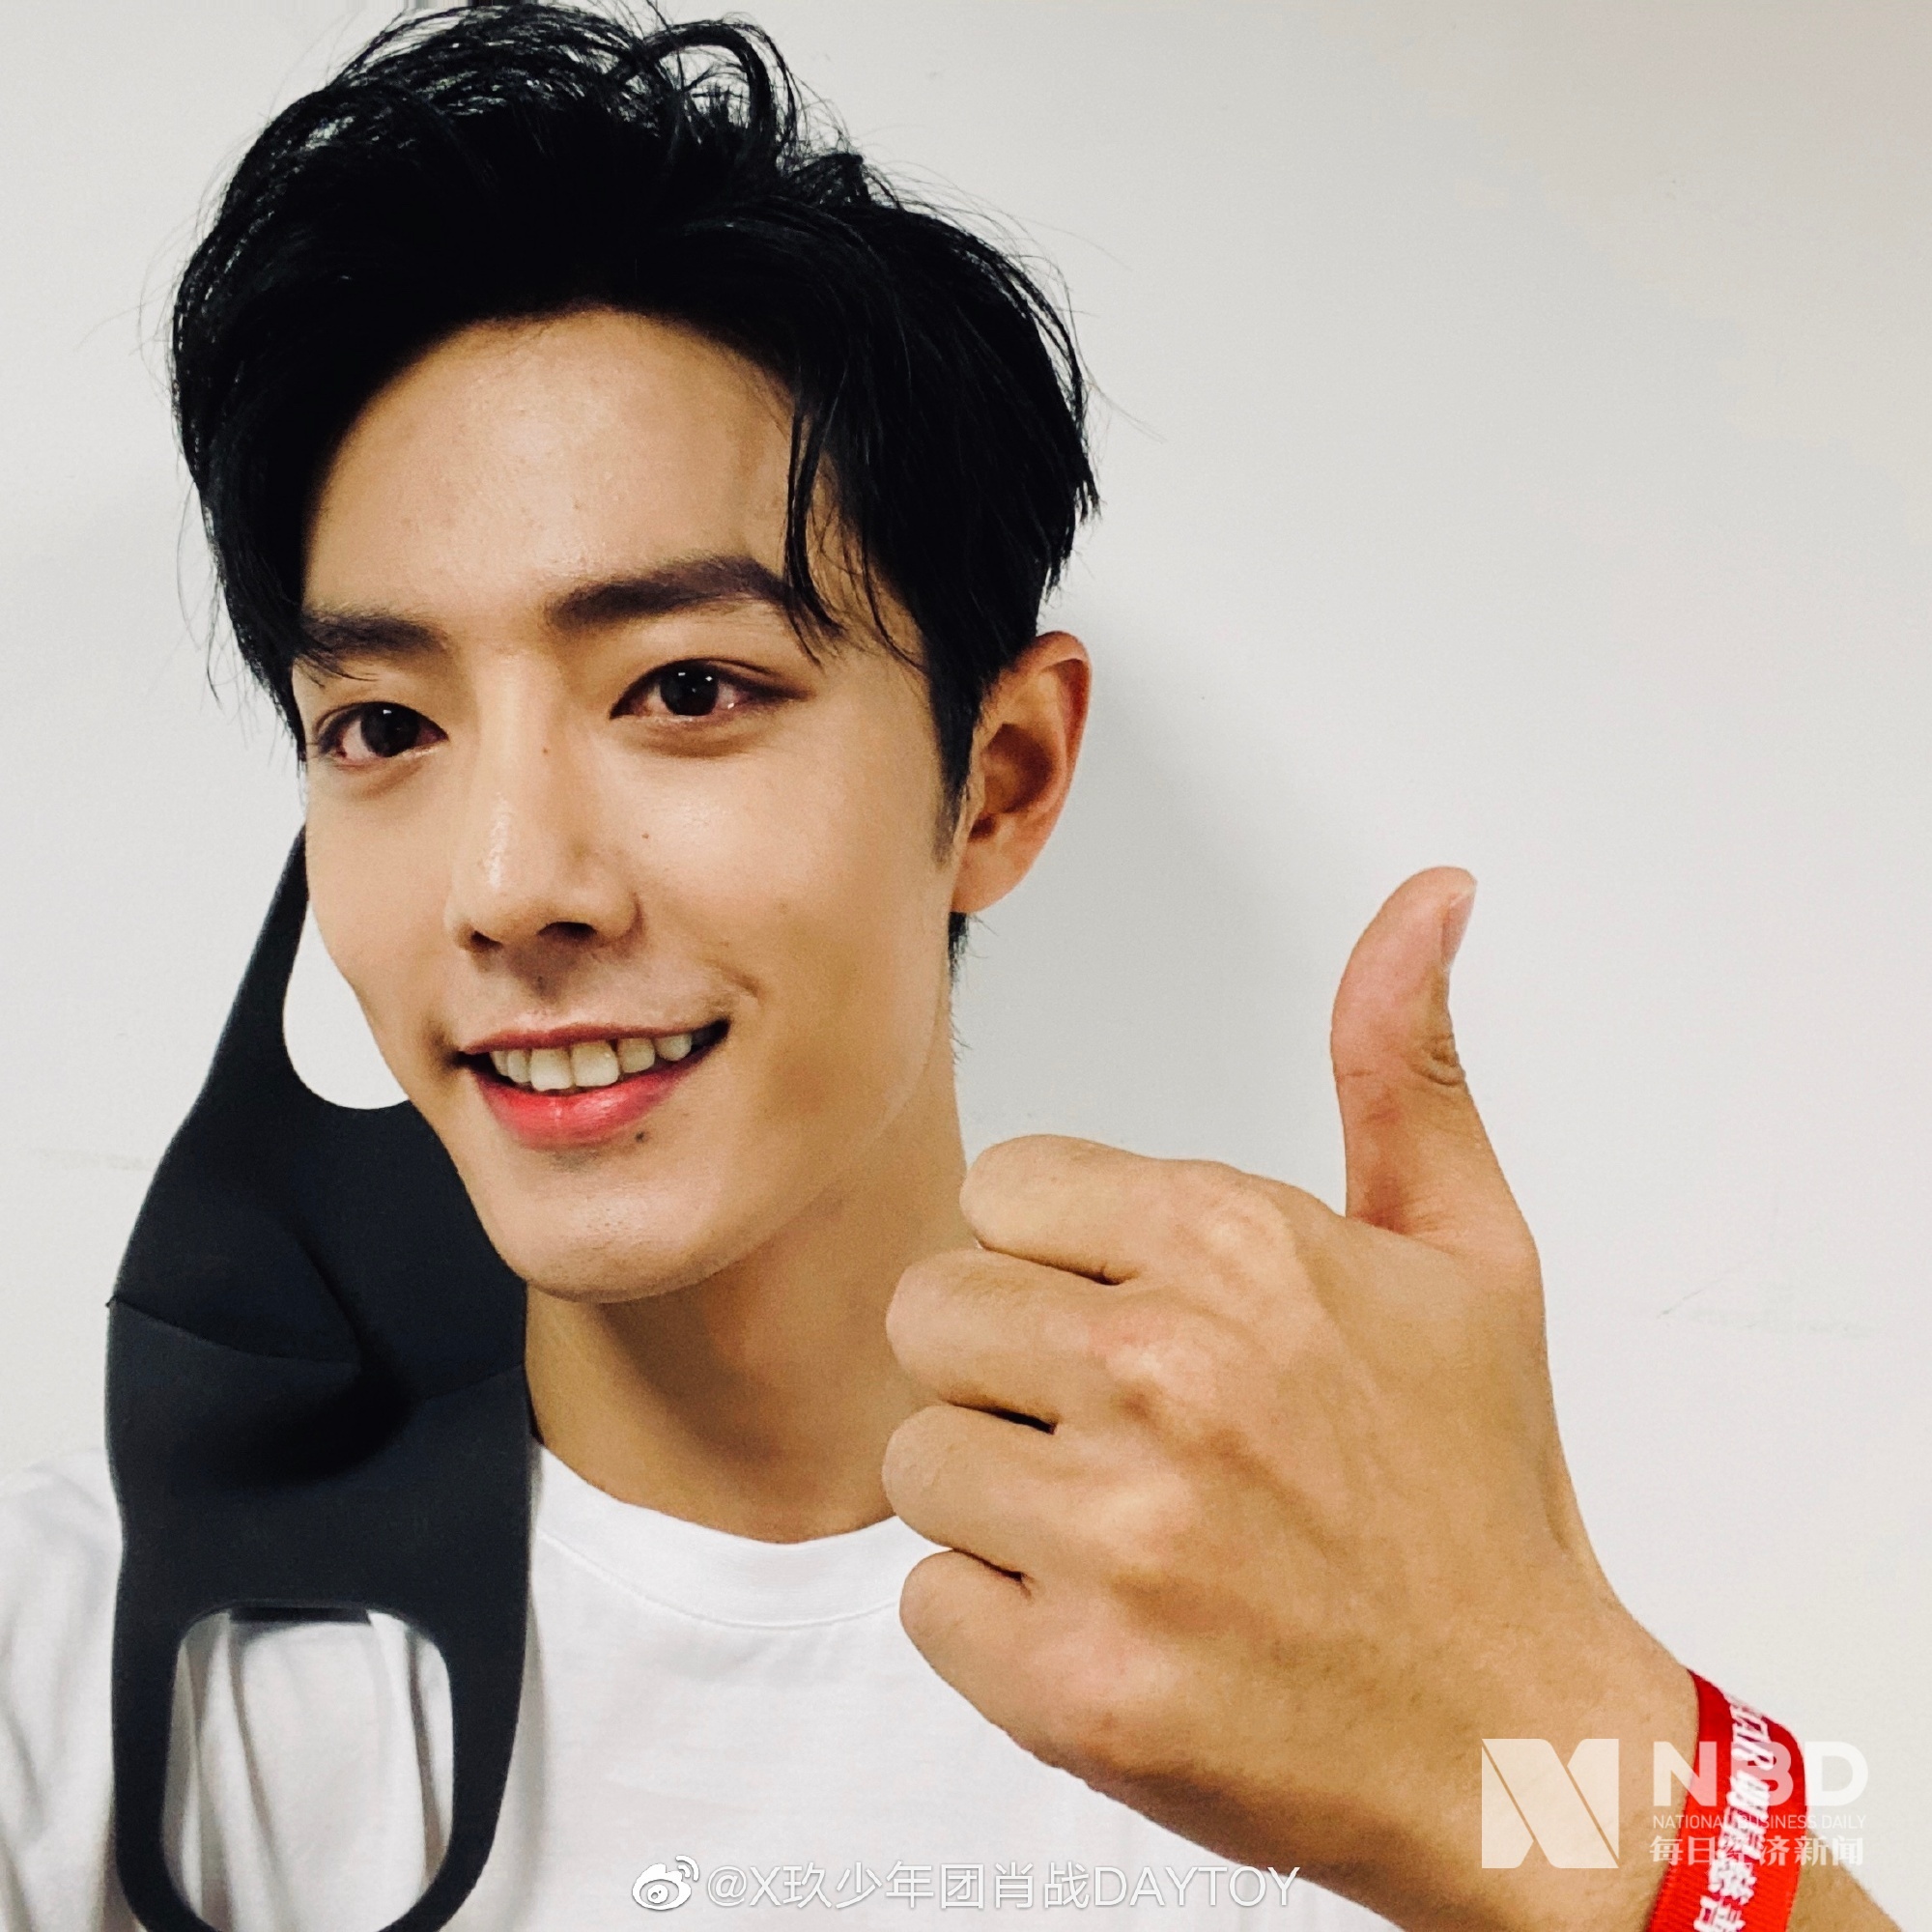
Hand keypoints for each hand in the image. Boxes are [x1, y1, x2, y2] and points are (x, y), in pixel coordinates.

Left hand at [882, 870, 1694, 1931]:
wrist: (1519, 1749)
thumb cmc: (1479, 1497)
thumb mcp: (1468, 1251)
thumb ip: (1404, 1064)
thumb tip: (1428, 900)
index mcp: (1238, 1248)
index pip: (999, 1189)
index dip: (1055, 1259)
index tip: (1127, 1315)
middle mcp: (1166, 1375)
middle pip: (930, 1310)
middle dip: (1006, 1368)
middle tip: (1118, 1429)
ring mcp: (1115, 1537)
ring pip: (917, 1455)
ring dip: (1001, 1497)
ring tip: (1127, 1529)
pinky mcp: (1073, 1685)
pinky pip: (925, 1601)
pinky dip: (999, 1622)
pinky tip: (1114, 1621)